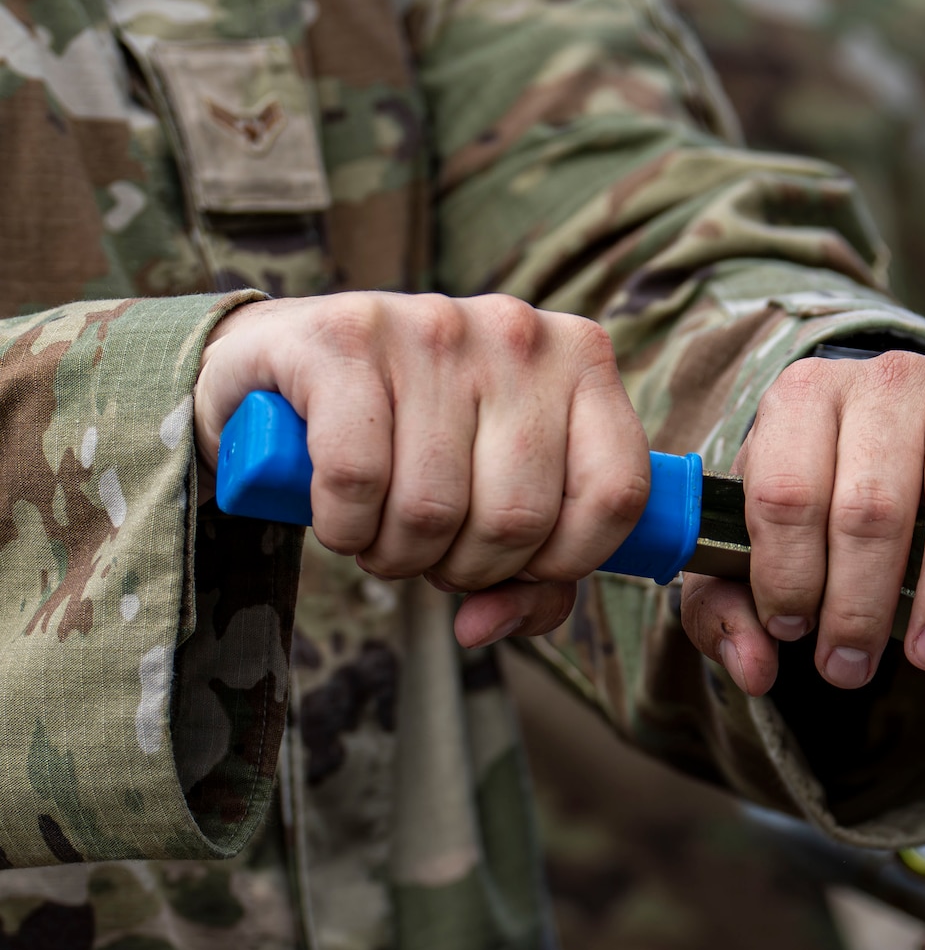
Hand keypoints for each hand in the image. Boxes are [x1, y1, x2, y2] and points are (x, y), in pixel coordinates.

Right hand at [195, 293, 650, 647]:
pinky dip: (343, 526)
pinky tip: (338, 515)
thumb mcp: (495, 497)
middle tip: (431, 550)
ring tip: (382, 532)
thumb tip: (485, 625)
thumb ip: (531, 579)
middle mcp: (519, 332)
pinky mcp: (346, 336)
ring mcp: (433, 324)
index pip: (617, 494)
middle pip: (519, 517)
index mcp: (582, 361)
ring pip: (435, 508)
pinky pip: (358, 479)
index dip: (568, 560)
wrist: (281, 366)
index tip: (521, 565)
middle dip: (467, 568)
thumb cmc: (415, 440)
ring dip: (398, 556)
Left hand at [681, 352, 924, 694]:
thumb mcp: (755, 536)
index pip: (789, 493)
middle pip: (874, 504)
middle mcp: (887, 380)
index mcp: (803, 396)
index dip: (788, 575)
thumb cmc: (825, 494)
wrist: (904, 423)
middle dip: (861, 605)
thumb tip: (755, 670)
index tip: (794, 633)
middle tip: (852, 669)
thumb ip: (729, 604)